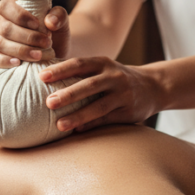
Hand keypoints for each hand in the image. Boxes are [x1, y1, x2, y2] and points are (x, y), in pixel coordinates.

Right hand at [0, 0, 71, 68]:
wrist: (55, 52)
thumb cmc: (54, 33)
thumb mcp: (61, 22)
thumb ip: (58, 16)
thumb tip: (49, 22)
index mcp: (11, 9)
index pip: (5, 6)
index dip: (19, 15)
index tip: (37, 24)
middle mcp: (0, 23)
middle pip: (5, 28)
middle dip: (27, 37)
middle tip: (46, 43)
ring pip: (0, 43)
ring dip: (21, 50)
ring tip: (39, 55)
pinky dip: (4, 61)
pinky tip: (18, 63)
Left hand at [42, 57, 159, 131]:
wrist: (153, 86)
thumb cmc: (114, 77)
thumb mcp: (102, 67)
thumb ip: (80, 71)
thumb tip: (43, 76)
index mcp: (103, 63)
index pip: (79, 64)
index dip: (60, 70)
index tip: (41, 77)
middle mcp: (114, 77)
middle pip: (89, 85)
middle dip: (68, 94)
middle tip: (48, 102)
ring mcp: (123, 95)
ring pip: (99, 106)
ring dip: (78, 116)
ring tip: (59, 125)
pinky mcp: (129, 112)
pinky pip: (108, 120)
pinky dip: (91, 125)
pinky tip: (76, 131)